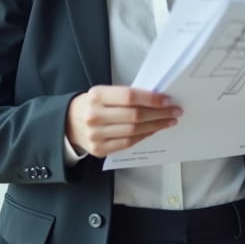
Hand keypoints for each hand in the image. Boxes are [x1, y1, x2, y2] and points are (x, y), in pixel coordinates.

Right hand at [66, 85, 181, 157]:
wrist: (70, 123)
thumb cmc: (94, 105)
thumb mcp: (104, 93)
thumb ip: (126, 96)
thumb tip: (158, 99)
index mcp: (97, 95)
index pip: (129, 96)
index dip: (151, 99)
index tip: (167, 100)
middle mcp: (94, 115)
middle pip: (134, 116)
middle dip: (159, 113)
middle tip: (174, 111)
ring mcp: (95, 134)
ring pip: (134, 131)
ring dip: (156, 126)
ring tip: (168, 121)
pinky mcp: (99, 149)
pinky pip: (128, 143)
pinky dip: (144, 136)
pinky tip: (154, 130)